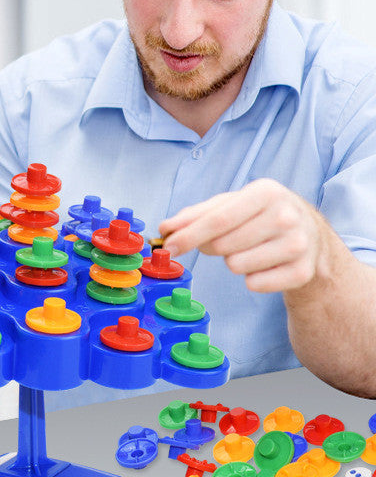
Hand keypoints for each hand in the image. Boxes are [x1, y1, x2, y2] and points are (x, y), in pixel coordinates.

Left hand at [158, 178, 323, 292]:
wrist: (310, 235)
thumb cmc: (260, 215)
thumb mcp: (231, 204)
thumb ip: (195, 215)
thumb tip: (165, 229)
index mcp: (266, 192)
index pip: (218, 219)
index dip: (188, 235)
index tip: (168, 246)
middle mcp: (286, 216)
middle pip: (224, 244)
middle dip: (209, 248)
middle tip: (217, 243)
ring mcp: (298, 245)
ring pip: (237, 265)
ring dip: (233, 261)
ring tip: (249, 249)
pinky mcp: (302, 272)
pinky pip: (255, 284)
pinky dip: (251, 277)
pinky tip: (264, 264)